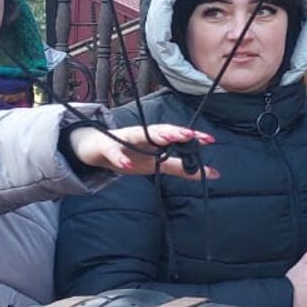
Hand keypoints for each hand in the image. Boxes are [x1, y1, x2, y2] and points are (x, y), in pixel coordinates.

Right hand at [69, 124, 217, 179]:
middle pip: (160, 131)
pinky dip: (119, 157)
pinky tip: (126, 164)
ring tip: (169, 139)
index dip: (191, 137)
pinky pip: (112, 151)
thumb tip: (213, 174)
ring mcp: (122, 139)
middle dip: (176, 132)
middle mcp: (141, 136)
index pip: (174, 136)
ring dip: (154, 136)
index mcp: (154, 140)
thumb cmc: (127, 154)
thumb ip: (181, 168)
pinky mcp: (105, 146)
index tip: (209, 140)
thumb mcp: (155, 164)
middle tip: (191, 135)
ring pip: (139, 134)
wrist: (92, 149)